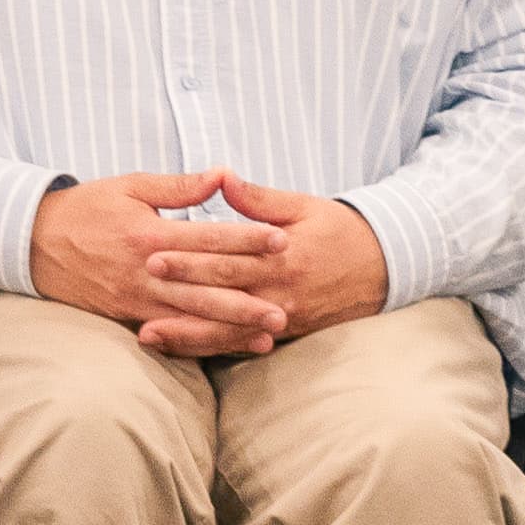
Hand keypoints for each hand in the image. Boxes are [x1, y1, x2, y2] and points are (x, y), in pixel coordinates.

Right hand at [27, 169, 286, 354]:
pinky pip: (170, 333)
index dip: (248, 239)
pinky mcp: (127, 317)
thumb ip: (179, 186)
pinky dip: (201, 340)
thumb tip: (223, 174)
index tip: (283, 240)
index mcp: (150, 233)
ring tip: (267, 333)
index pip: (208, 238)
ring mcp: (136, 299)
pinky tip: (227, 346)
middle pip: (205, 286)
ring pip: (192, 316)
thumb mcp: (130, 186)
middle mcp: (146, 271)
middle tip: (287, 305)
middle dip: (248, 296)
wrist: (33, 244)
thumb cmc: (86, 208)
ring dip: (231, 327)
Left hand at [141, 176, 391, 349]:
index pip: (227, 258)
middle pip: (221, 294)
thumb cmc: (339, 230)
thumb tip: (221, 176)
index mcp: (282, 256)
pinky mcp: (284, 335)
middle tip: (141, 286)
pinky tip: (183, 348)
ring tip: (149, 334)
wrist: (383, 269)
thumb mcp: (303, 206)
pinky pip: (242, 345)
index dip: (189, 257)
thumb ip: (259, 199)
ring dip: (187, 333)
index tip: (154, 253)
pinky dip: (211, 348)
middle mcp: (280, 292)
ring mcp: (282, 318)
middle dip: (179, 291)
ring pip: (227, 330)